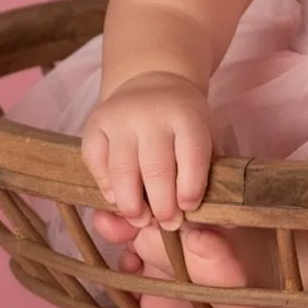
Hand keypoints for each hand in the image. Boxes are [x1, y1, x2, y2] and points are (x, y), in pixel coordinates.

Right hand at [80, 72, 212, 231]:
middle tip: (167, 224)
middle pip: (155, 169)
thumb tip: (213, 222)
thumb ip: (209, 172)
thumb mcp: (206, 135)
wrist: (153, 83)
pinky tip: (118, 199)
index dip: (191, 189)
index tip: (189, 209)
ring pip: (121, 170)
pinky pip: (94, 162)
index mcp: (187, 116)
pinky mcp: (95, 124)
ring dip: (131, 204)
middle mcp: (151, 114)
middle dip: (162, 206)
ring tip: (141, 219)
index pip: (192, 156)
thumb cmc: (185, 123)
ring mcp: (119, 118)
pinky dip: (105, 186)